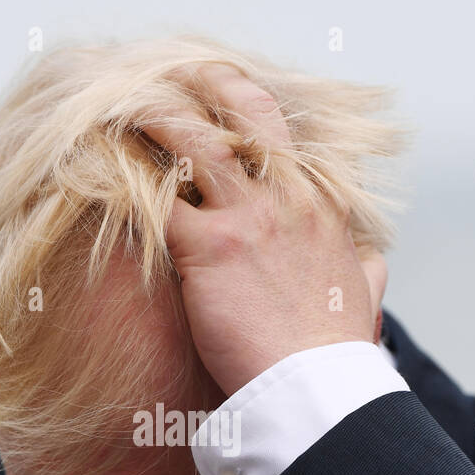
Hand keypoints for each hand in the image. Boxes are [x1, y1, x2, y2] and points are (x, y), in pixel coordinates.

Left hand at [143, 65, 387, 396]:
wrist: (317, 388)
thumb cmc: (335, 351)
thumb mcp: (365, 296)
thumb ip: (365, 270)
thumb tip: (370, 261)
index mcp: (324, 205)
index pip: (284, 136)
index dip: (248, 112)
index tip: (222, 107)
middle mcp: (289, 197)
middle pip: (247, 111)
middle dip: (209, 86)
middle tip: (175, 86)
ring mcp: (248, 218)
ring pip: (194, 141)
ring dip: (156, 122)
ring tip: (126, 115)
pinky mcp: (208, 248)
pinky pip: (155, 198)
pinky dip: (127, 183)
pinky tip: (104, 174)